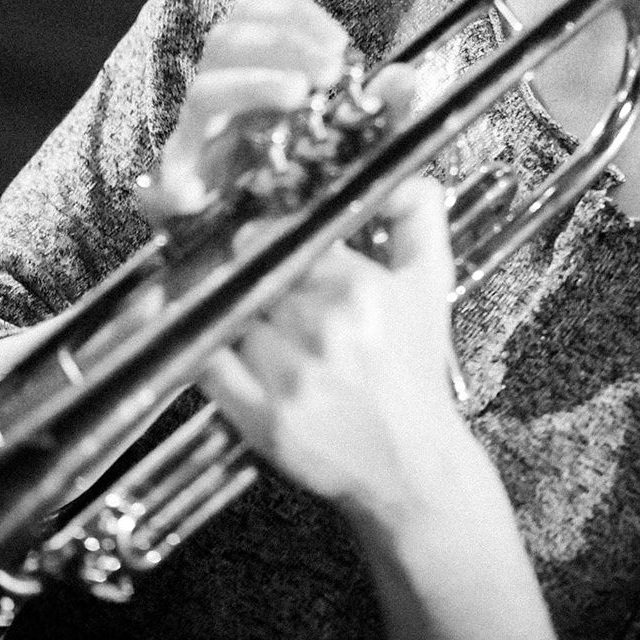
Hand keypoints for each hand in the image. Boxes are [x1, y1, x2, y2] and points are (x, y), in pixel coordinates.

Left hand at [198, 174, 474, 523]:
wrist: (413, 464)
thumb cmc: (415, 372)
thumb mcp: (430, 286)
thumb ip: (418, 218)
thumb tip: (406, 175)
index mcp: (362, 290)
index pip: (291, 238)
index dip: (274, 239)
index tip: (270, 242)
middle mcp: (325, 331)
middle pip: (258, 276)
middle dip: (260, 278)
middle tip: (269, 289)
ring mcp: (291, 378)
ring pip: (234, 315)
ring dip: (241, 316)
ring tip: (267, 330)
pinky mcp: (263, 420)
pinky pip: (209, 365)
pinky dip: (209, 350)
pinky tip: (227, 348)